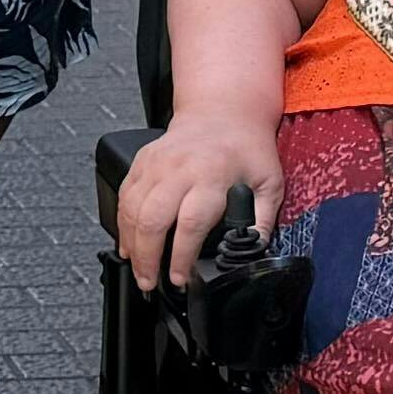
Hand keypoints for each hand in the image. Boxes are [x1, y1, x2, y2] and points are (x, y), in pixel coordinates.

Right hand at [112, 117, 284, 289]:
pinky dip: (122, 222)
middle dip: (147, 257)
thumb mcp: (269, 182)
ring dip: (131, 244)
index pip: (190, 223)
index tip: (178, 278)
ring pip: (132, 209)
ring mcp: (157, 164)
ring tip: (138, 270)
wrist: (223, 110)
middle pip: (152, 219)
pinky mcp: (142, 161)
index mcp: (213, 175)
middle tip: (149, 283)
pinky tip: (128, 243)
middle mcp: (180, 169)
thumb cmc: (247, 147)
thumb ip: (263, 219)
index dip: (180, 255)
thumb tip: (252, 249)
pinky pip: (125, 196)